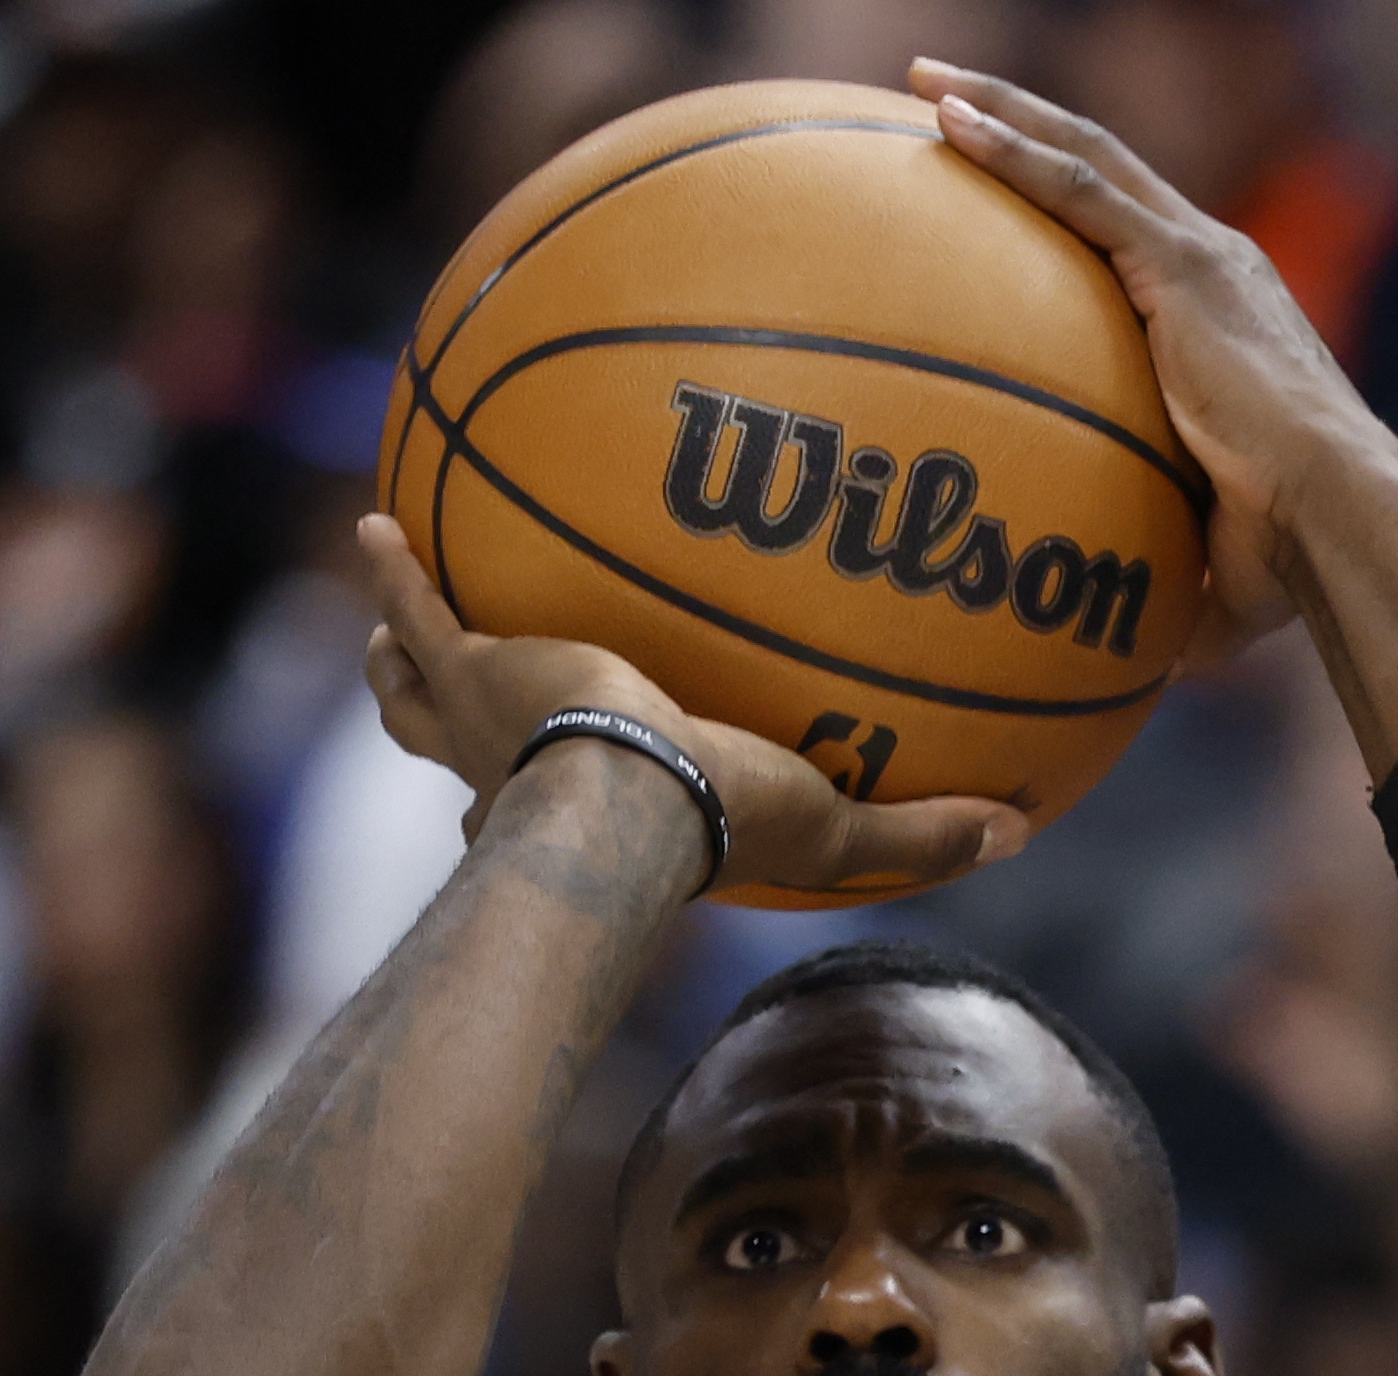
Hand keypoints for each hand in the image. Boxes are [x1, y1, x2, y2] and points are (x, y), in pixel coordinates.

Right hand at [353, 518, 1025, 901]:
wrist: (628, 799)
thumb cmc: (714, 828)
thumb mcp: (835, 832)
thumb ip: (919, 830)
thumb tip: (1020, 829)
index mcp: (569, 814)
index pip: (526, 820)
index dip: (511, 818)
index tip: (522, 796)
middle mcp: (506, 773)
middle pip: (445, 743)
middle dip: (427, 707)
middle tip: (420, 675)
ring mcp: (478, 715)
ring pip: (406, 686)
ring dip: (395, 649)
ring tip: (395, 594)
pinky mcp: (471, 658)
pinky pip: (420, 603)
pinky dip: (394, 567)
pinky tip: (377, 522)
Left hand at [908, 60, 1397, 666]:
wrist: (1337, 523)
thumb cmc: (1283, 560)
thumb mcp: (1195, 556)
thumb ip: (1144, 568)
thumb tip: (1101, 653)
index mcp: (1214, 314)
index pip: (1123, 233)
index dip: (1057, 193)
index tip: (989, 178)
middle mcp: (1211, 263)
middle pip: (1096, 165)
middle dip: (1015, 118)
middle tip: (933, 95)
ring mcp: (1199, 255)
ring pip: (1083, 153)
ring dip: (1000, 111)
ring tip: (923, 81)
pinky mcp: (1186, 266)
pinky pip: (1079, 189)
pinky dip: (1013, 148)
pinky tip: (948, 123)